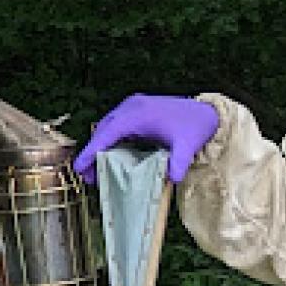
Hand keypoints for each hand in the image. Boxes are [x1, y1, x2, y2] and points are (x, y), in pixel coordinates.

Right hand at [73, 94, 218, 184]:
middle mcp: (131, 107)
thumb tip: (172, 178)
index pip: (107, 133)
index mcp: (138, 113)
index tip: (79, 167)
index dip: (91, 151)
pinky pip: (117, 128)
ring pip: (108, 129)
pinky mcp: (137, 112)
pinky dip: (111, 143)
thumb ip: (179, 162)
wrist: (206, 112)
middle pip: (103, 131)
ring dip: (100, 148)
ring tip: (96, 173)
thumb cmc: (195, 126)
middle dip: (93, 154)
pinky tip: (111, 160)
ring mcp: (133, 108)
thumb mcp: (188, 146)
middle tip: (88, 178)